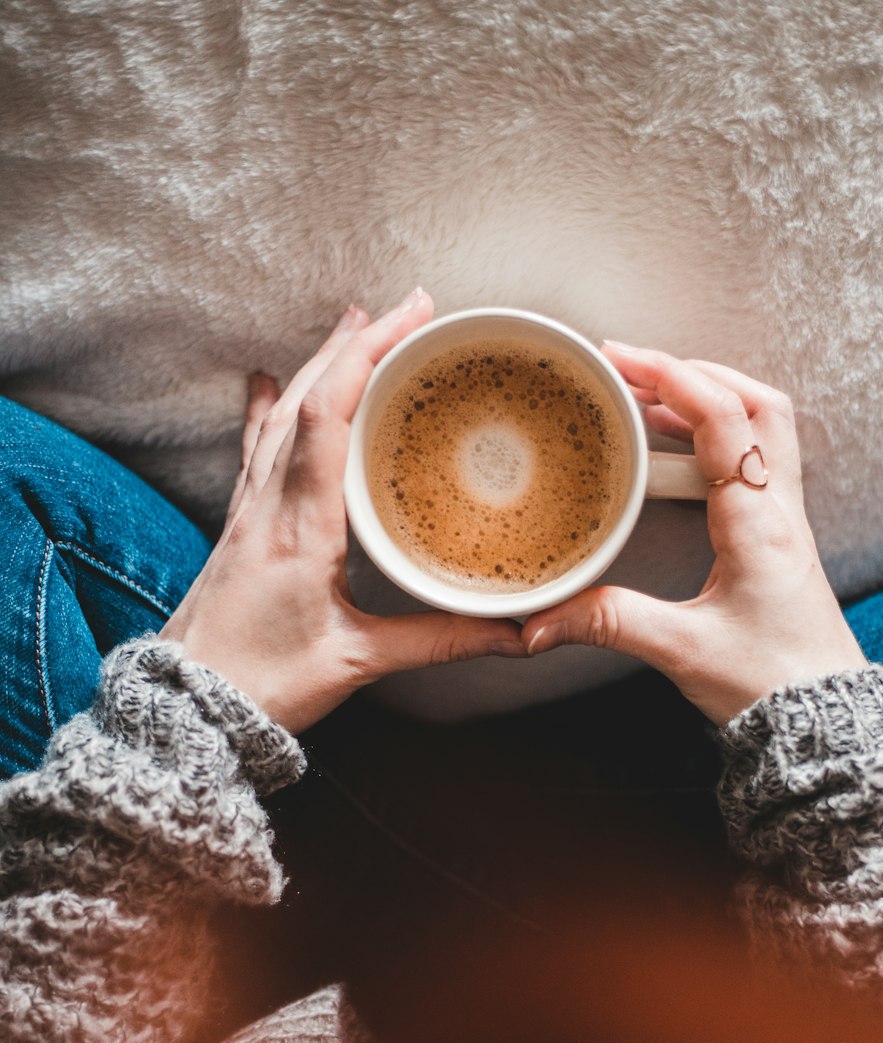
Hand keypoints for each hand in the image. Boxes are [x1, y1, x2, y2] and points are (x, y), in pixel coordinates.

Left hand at [160, 289, 524, 734]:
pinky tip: (262, 383)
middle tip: (405, 308)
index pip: (330, 414)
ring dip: (318, 365)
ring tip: (353, 325)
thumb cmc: (263, 686)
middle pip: (306, 398)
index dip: (371, 355)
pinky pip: (254, 448)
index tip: (413, 317)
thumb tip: (512, 630)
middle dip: (357, 345)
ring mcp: (246, 512)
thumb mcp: (359, 662)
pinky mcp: (239, 528)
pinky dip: (268, 408)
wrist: (186, 710)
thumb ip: (439, 641)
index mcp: (299, 527)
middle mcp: (267, 505)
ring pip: (279, 415)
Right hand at [522, 344, 865, 725]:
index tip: (622, 361)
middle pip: (757, 402)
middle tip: (635, 371)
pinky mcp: (777, 541)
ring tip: (646, 402)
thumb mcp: (683, 652)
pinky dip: (712, 442)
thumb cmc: (773, 685)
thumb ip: (611, 625)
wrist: (825, 722)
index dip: (673, 378)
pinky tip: (673, 458)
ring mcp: (784, 522)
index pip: (725, 419)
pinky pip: (751, 464)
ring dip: (707, 402)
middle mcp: (780, 511)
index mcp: (759, 524)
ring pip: (762, 428)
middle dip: (695, 373)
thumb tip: (541, 620)